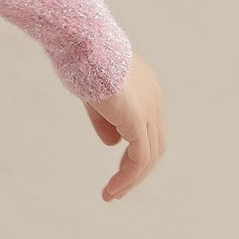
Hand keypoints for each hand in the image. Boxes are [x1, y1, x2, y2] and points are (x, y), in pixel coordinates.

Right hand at [84, 51, 165, 202]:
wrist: (84, 43)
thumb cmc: (83, 61)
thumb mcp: (96, 94)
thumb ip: (106, 119)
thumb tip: (113, 144)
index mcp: (147, 87)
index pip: (148, 127)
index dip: (134, 149)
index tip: (117, 167)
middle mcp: (154, 99)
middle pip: (154, 144)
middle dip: (136, 169)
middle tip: (117, 188)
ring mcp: (150, 110)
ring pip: (149, 156)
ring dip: (131, 179)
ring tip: (111, 195)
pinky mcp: (139, 120)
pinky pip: (139, 159)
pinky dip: (128, 177)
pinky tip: (112, 189)